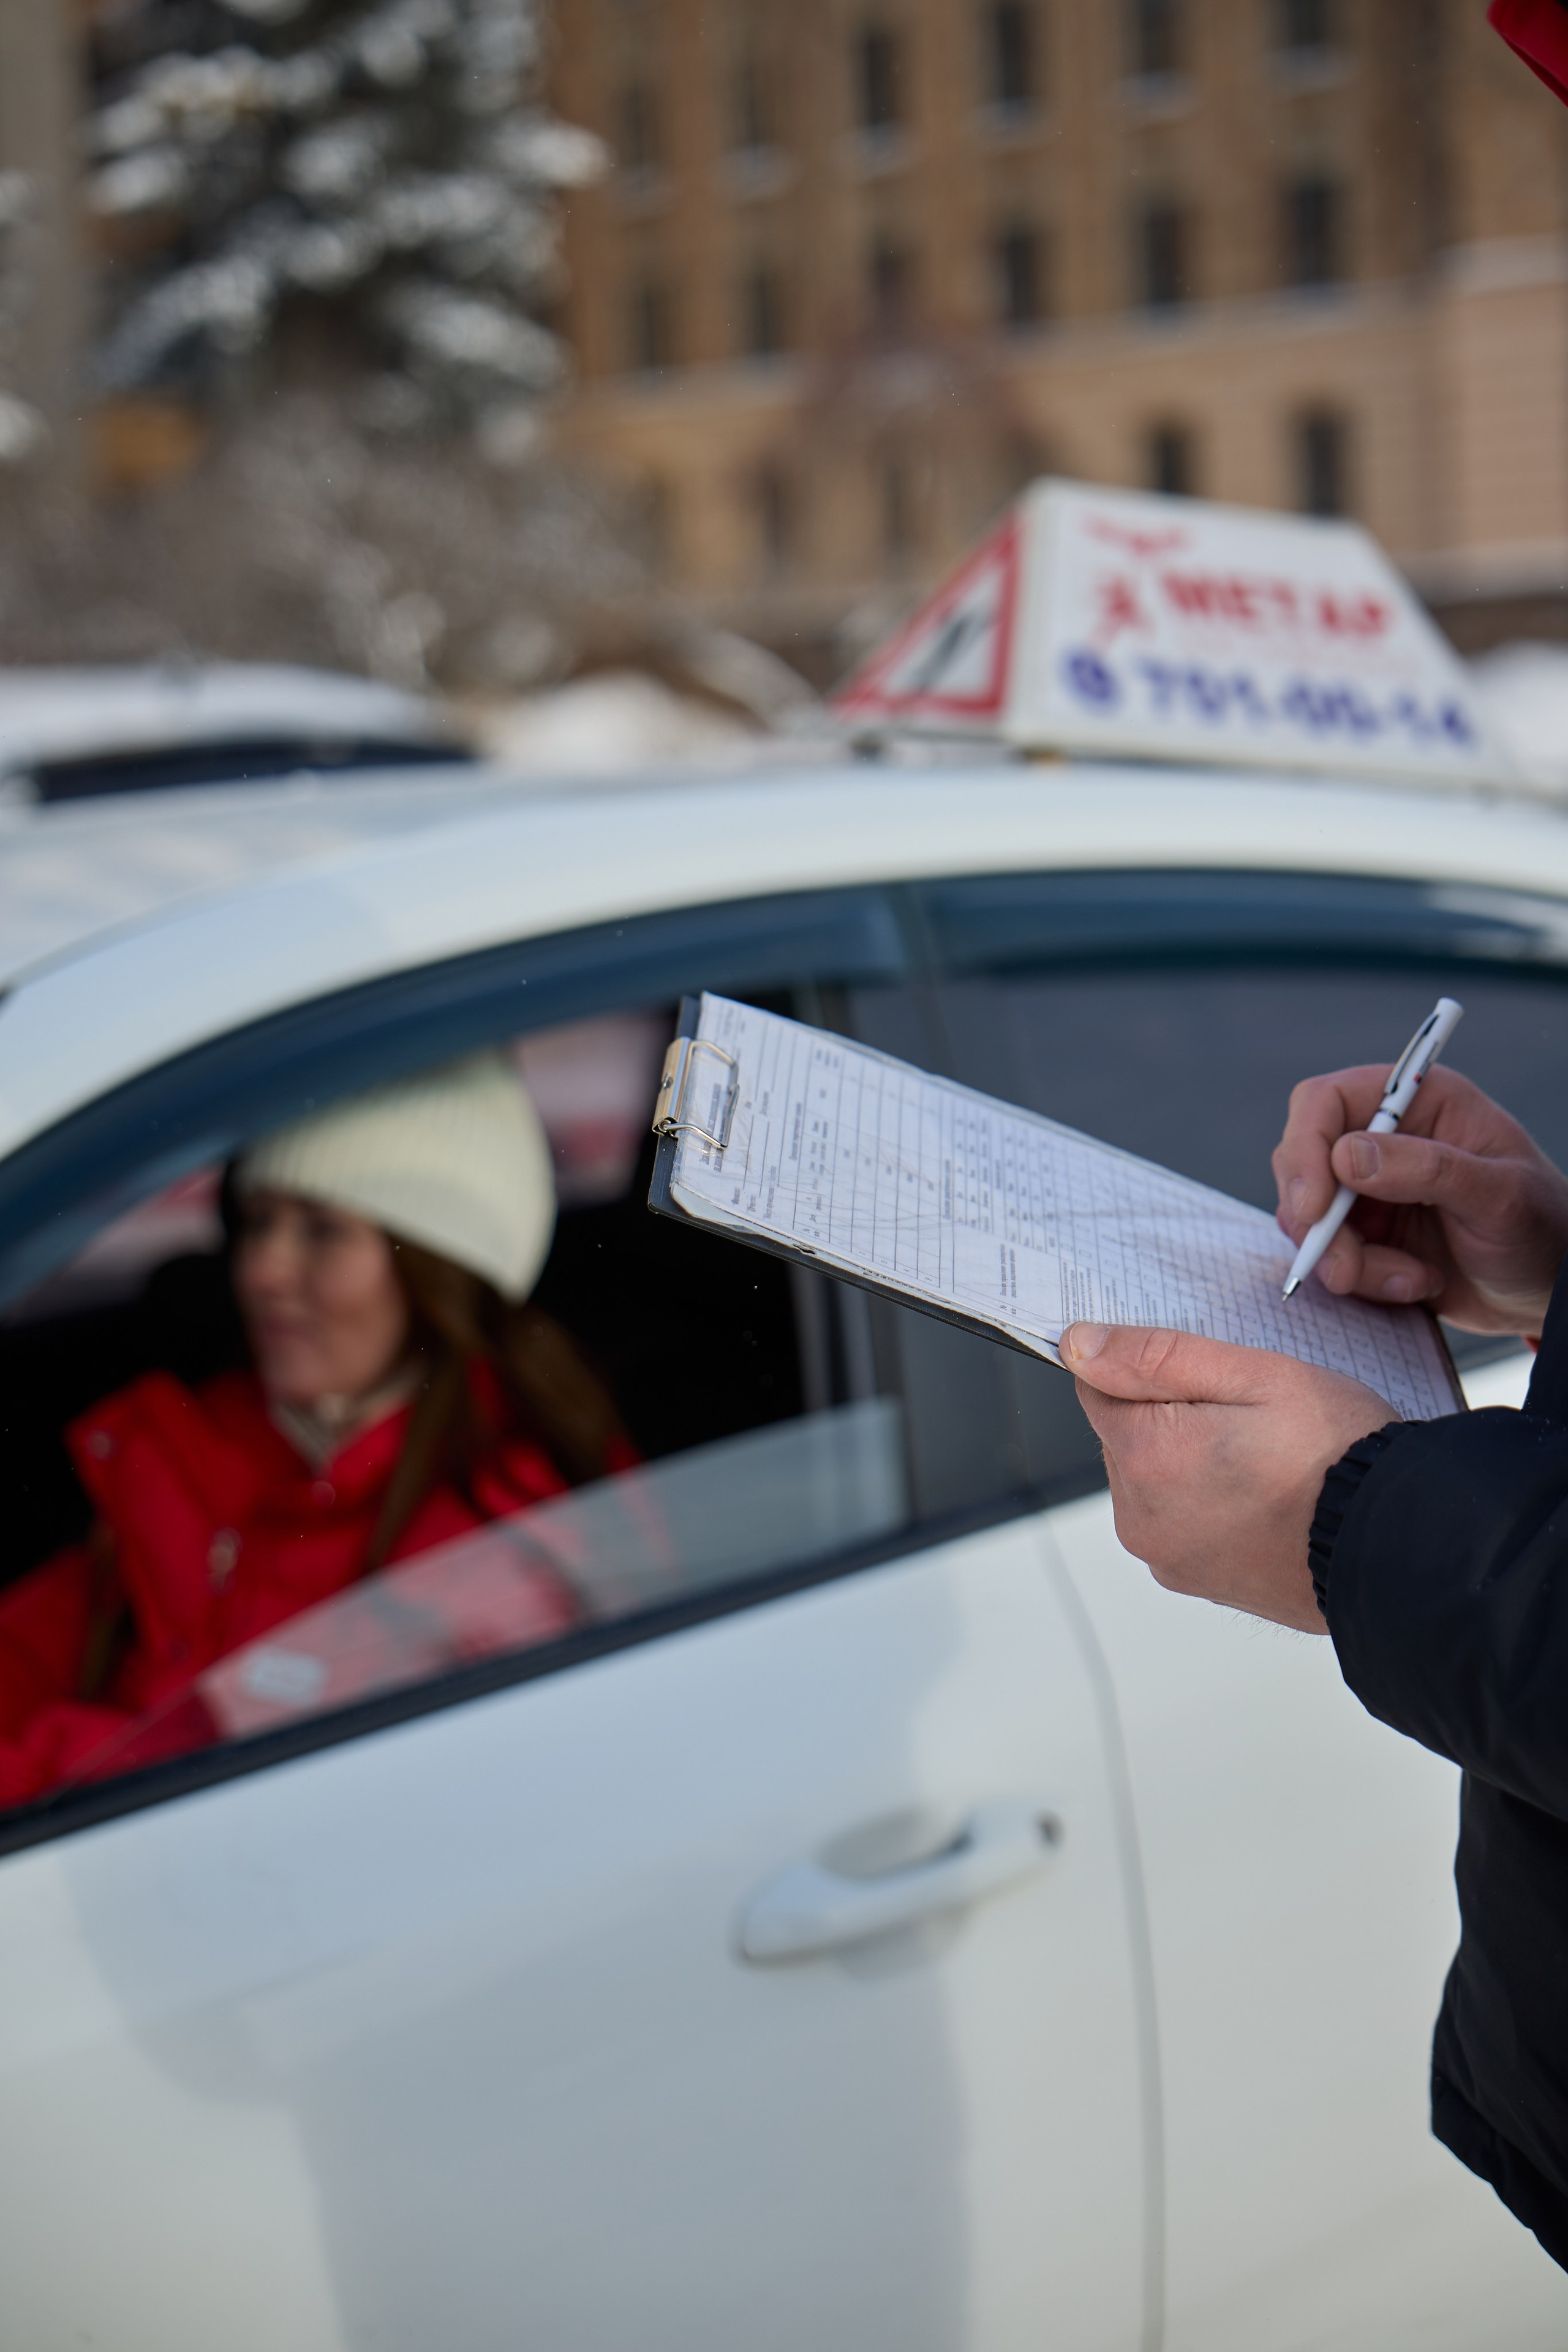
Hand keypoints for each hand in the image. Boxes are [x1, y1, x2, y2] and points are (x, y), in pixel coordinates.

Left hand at [1062, 1324, 1394, 1633]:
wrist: (1399, 1546)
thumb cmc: (1338, 1455)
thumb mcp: (1253, 1375)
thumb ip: (1155, 1356)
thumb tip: (1080, 1344)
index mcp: (1144, 1456)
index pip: (1098, 1385)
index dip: (1149, 1368)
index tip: (1201, 1373)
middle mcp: (1140, 1515)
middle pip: (1127, 1435)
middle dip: (1174, 1416)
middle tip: (1251, 1417)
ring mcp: (1168, 1556)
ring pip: (1156, 1480)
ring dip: (1193, 1461)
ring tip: (1266, 1459)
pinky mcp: (1197, 1580)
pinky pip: (1184, 1522)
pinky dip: (1213, 1504)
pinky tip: (1267, 1497)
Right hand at [1273, 1065, 1567, 1333]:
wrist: (1546, 1291)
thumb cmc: (1541, 1230)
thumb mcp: (1500, 1196)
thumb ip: (1429, 1169)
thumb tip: (1346, 1156)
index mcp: (1419, 1103)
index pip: (1327, 1101)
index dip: (1306, 1148)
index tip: (1316, 1207)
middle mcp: (1384, 1138)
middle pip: (1301, 1160)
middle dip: (1318, 1221)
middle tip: (1345, 1268)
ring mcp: (1369, 1188)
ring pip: (1307, 1216)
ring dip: (1348, 1260)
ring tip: (1412, 1280)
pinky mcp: (1363, 1233)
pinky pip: (1328, 1254)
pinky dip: (1363, 1279)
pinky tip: (1415, 1284)